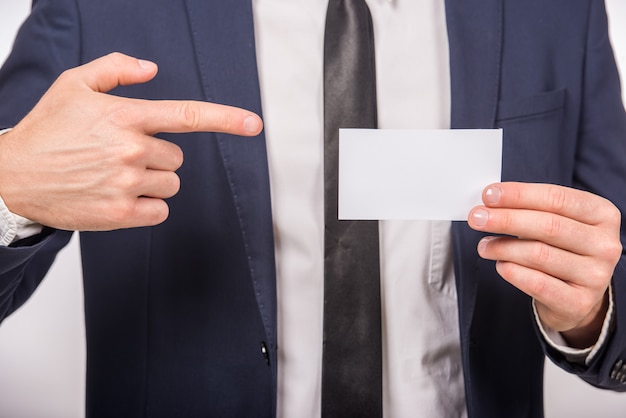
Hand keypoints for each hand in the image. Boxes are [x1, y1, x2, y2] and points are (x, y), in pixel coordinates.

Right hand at [0, 52, 261, 230]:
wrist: (12, 177)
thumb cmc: (47, 130)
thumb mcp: (73, 84)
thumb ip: (116, 70)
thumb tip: (152, 70)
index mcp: (126, 116)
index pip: (187, 115)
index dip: (226, 119)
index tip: (254, 124)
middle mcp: (131, 149)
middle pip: (178, 158)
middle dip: (157, 156)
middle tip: (121, 156)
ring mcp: (127, 184)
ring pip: (171, 184)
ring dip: (152, 181)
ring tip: (115, 176)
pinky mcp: (120, 215)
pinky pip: (160, 211)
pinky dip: (146, 207)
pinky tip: (118, 197)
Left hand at [468, 182, 621, 347]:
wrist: (576, 296)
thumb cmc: (561, 250)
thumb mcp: (556, 222)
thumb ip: (530, 208)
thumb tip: (491, 199)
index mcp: (602, 214)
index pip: (557, 198)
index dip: (519, 195)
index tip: (489, 195)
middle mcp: (605, 244)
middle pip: (548, 225)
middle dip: (505, 219)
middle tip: (477, 218)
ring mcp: (596, 276)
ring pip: (539, 254)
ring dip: (502, 247)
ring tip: (484, 246)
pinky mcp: (579, 302)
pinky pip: (536, 283)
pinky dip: (512, 271)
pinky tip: (500, 264)